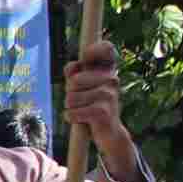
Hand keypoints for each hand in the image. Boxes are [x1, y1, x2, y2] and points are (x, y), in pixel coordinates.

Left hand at [63, 41, 141, 181]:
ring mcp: (108, 95)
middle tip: (82, 101)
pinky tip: (83, 121)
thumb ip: (73, 74)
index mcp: (108, 72)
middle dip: (70, 93)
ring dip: (71, 108)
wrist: (109, 132)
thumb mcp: (82, 88)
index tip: (87, 54)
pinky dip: (71, 118)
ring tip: (83, 111)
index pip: (106, 49)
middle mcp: (111, 80)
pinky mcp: (103, 112)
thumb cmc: (92, 106)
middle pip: (73, 81)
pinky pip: (72, 113)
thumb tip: (72, 67)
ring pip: (70, 98)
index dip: (94, 49)